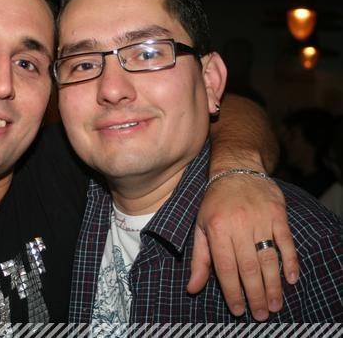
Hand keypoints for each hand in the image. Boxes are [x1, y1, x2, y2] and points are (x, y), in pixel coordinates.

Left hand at [187, 174, 299, 320]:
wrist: (237, 169)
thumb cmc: (215, 202)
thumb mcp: (200, 227)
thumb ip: (199, 259)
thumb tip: (192, 288)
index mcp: (216, 228)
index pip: (224, 267)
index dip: (231, 291)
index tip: (238, 309)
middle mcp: (238, 224)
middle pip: (248, 267)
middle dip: (255, 294)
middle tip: (261, 314)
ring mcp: (260, 219)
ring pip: (268, 258)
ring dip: (273, 285)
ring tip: (275, 305)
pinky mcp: (278, 214)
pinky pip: (286, 242)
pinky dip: (290, 262)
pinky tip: (291, 280)